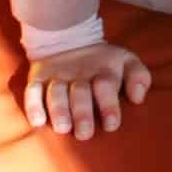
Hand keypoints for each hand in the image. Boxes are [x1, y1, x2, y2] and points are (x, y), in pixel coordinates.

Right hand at [24, 42, 151, 137]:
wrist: (69, 38)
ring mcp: (57, 76)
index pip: (106, 85)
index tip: (111, 124)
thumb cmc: (103, 62)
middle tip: (85, 133)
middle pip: (80, 92)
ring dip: (59, 110)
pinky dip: (33, 105)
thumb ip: (139, 77)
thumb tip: (138, 97)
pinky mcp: (38, 78)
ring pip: (56, 93)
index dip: (109, 104)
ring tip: (63, 128)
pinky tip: (37, 121)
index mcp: (103, 70)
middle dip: (82, 113)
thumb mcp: (126, 61)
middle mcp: (79, 74)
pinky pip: (32, 91)